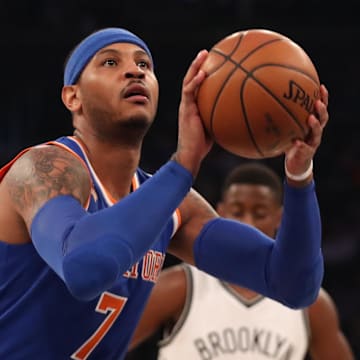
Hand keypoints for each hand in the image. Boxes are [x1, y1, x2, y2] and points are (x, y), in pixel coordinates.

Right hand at [173, 50, 213, 176]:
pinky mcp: (186, 110)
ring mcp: (186, 105)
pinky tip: (203, 74)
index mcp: (194, 105)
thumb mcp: (215, 127)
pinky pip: (189, 92)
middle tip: (206, 52)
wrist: (191, 153)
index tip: (213, 62)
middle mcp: (188, 102)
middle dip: (198, 64)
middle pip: (191, 78)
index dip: (202, 73)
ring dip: (194, 67)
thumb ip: (223, 117)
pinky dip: (195, 82)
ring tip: (203, 54)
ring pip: (188, 81)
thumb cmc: (203, 144)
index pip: (197, 85)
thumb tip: (243, 113)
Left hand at [284, 84, 328, 183]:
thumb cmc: (290, 143)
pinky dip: (300, 144)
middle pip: (323, 118)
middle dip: (322, 109)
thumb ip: (280, 119)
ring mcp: (313, 142)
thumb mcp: (286, 130)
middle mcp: (315, 132)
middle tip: (318, 102)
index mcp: (312, 124)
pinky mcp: (307, 153)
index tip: (320, 86)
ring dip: (314, 125)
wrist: (296, 164)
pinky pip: (305, 148)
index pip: (320, 108)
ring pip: (317, 132)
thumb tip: (263, 104)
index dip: (323, 98)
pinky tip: (295, 141)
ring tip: (311, 118)